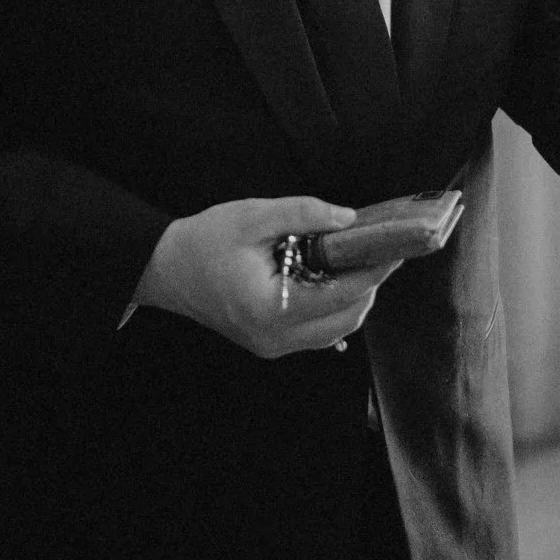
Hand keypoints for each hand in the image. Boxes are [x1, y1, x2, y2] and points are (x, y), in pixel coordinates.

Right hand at [131, 196, 403, 357]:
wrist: (165, 269)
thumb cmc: (205, 241)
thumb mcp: (253, 217)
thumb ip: (303, 213)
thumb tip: (349, 218)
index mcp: (273, 309)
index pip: (342, 295)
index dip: (374, 270)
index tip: (395, 247)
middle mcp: (276, 337)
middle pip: (347, 319)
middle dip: (369, 285)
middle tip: (379, 250)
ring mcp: (273, 346)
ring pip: (336, 330)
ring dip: (354, 298)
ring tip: (359, 260)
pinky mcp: (270, 342)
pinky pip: (316, 333)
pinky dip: (334, 309)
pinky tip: (337, 281)